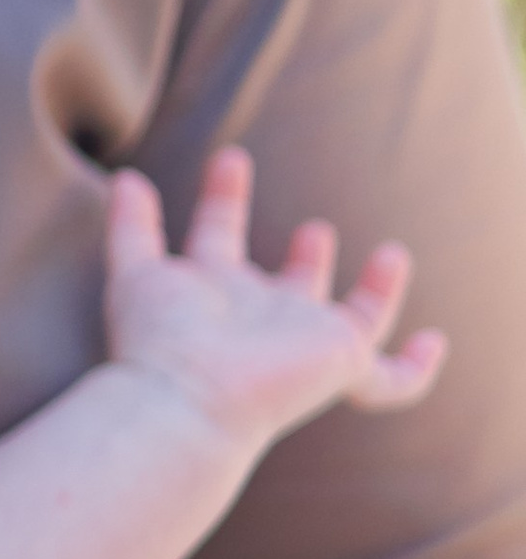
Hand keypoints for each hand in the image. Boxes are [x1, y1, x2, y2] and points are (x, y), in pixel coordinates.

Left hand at [105, 148, 444, 458]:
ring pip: (352, 322)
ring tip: (392, 255)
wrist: (189, 398)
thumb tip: (125, 177)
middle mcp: (264, 322)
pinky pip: (390, 380)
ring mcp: (307, 344)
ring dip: (376, 291)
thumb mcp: (137, 272)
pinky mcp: (343, 364)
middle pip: (292, 288)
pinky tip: (434, 345)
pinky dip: (414, 368)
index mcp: (215, 295)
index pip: (220, 241)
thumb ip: (132, 226)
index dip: (223, 200)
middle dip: (306, 260)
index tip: (229, 160)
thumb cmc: (159, 342)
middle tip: (313, 231)